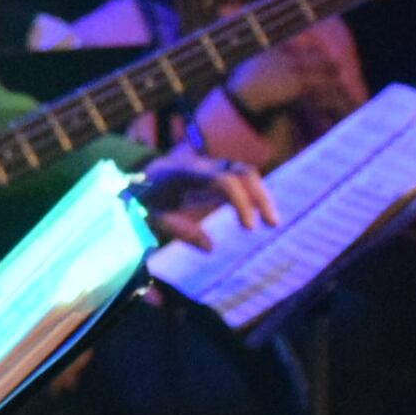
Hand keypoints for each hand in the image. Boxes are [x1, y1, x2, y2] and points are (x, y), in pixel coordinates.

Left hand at [133, 149, 274, 238]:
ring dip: (263, 196)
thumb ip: (180, 231)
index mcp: (186, 175)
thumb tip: (211, 248)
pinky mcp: (221, 172)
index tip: (249, 228)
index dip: (240, 202)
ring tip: (273, 222)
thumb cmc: (147, 198)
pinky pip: (244, 178)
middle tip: (272, 224)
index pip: (223, 181)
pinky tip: (264, 215)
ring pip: (247, 173)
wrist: (143, 175)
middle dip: (260, 197)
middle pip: (243, 172)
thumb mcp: (154, 217)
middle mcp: (205, 166)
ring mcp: (215, 166)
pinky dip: (256, 194)